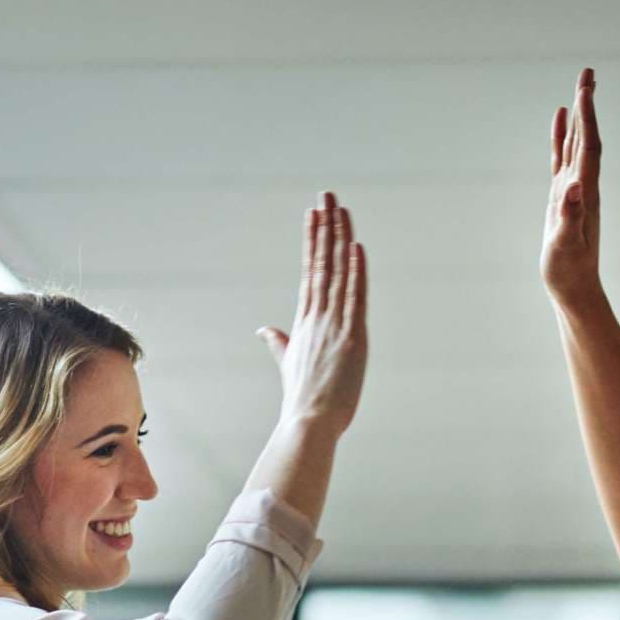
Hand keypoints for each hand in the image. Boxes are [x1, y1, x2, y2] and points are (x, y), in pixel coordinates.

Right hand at [259, 192, 366, 436]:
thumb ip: (278, 343)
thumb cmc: (301, 401)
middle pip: (322, 262)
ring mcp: (334, 325)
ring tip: (339, 208)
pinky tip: (355, 246)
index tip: (313, 214)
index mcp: (305, 322)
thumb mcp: (289, 364)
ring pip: (338, 273)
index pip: (310, 272)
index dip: (312, 241)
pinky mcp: (352, 337)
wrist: (308, 424)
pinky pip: (354, 297)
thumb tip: (264, 330)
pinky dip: (356, 271)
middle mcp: (317, 317)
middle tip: (326, 195)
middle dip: (324, 227)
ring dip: (340, 238)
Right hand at [540, 68, 601, 308]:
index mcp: (586, 192)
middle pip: (588, 136)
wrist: (575, 288)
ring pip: (577, 142)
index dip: (588, 117)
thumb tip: (574, 186)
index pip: (590, 146)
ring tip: (580, 86)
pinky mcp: (563, 196)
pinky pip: (562, 158)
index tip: (586, 89)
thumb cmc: (570, 270)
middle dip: (588, 105)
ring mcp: (574, 189)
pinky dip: (562, 136)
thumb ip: (571, 215)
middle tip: (588, 73)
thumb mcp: (567, 244)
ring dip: (579, 114)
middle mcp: (584, 185)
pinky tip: (561, 119)